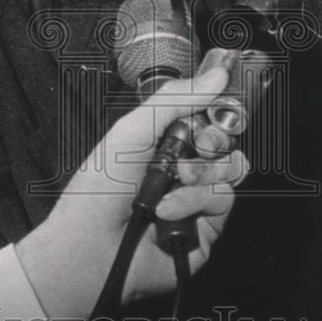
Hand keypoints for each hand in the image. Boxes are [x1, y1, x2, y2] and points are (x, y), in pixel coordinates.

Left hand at [15, 66, 247, 320]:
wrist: (90, 245)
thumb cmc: (98, 190)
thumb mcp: (133, 130)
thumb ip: (176, 99)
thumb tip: (216, 75)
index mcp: (166, 140)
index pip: (208, 115)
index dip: (219, 109)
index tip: (222, 104)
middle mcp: (184, 167)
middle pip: (227, 140)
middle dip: (214, 139)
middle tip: (197, 145)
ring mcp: (196, 197)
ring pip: (231, 169)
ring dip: (202, 173)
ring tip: (174, 182)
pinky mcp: (206, 228)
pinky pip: (223, 200)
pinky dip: (195, 201)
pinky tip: (167, 210)